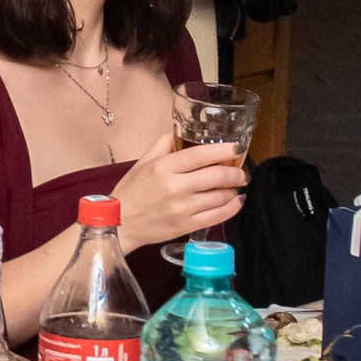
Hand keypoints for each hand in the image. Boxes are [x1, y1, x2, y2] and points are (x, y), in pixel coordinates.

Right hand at [119, 136, 247, 252]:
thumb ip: (162, 145)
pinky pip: (217, 216)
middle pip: (216, 176)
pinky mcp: (186, 226)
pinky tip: (236, 202)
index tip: (237, 148)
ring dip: (234, 190)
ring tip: (235, 187)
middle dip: (236, 173)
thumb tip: (179, 133)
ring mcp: (182, 209)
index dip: (224, 150)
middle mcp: (175, 187)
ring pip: (220, 197)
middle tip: (241, 172)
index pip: (201, 155)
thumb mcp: (142, 163)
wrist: (119, 224)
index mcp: (163, 168)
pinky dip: (232, 208)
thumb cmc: (130, 192)